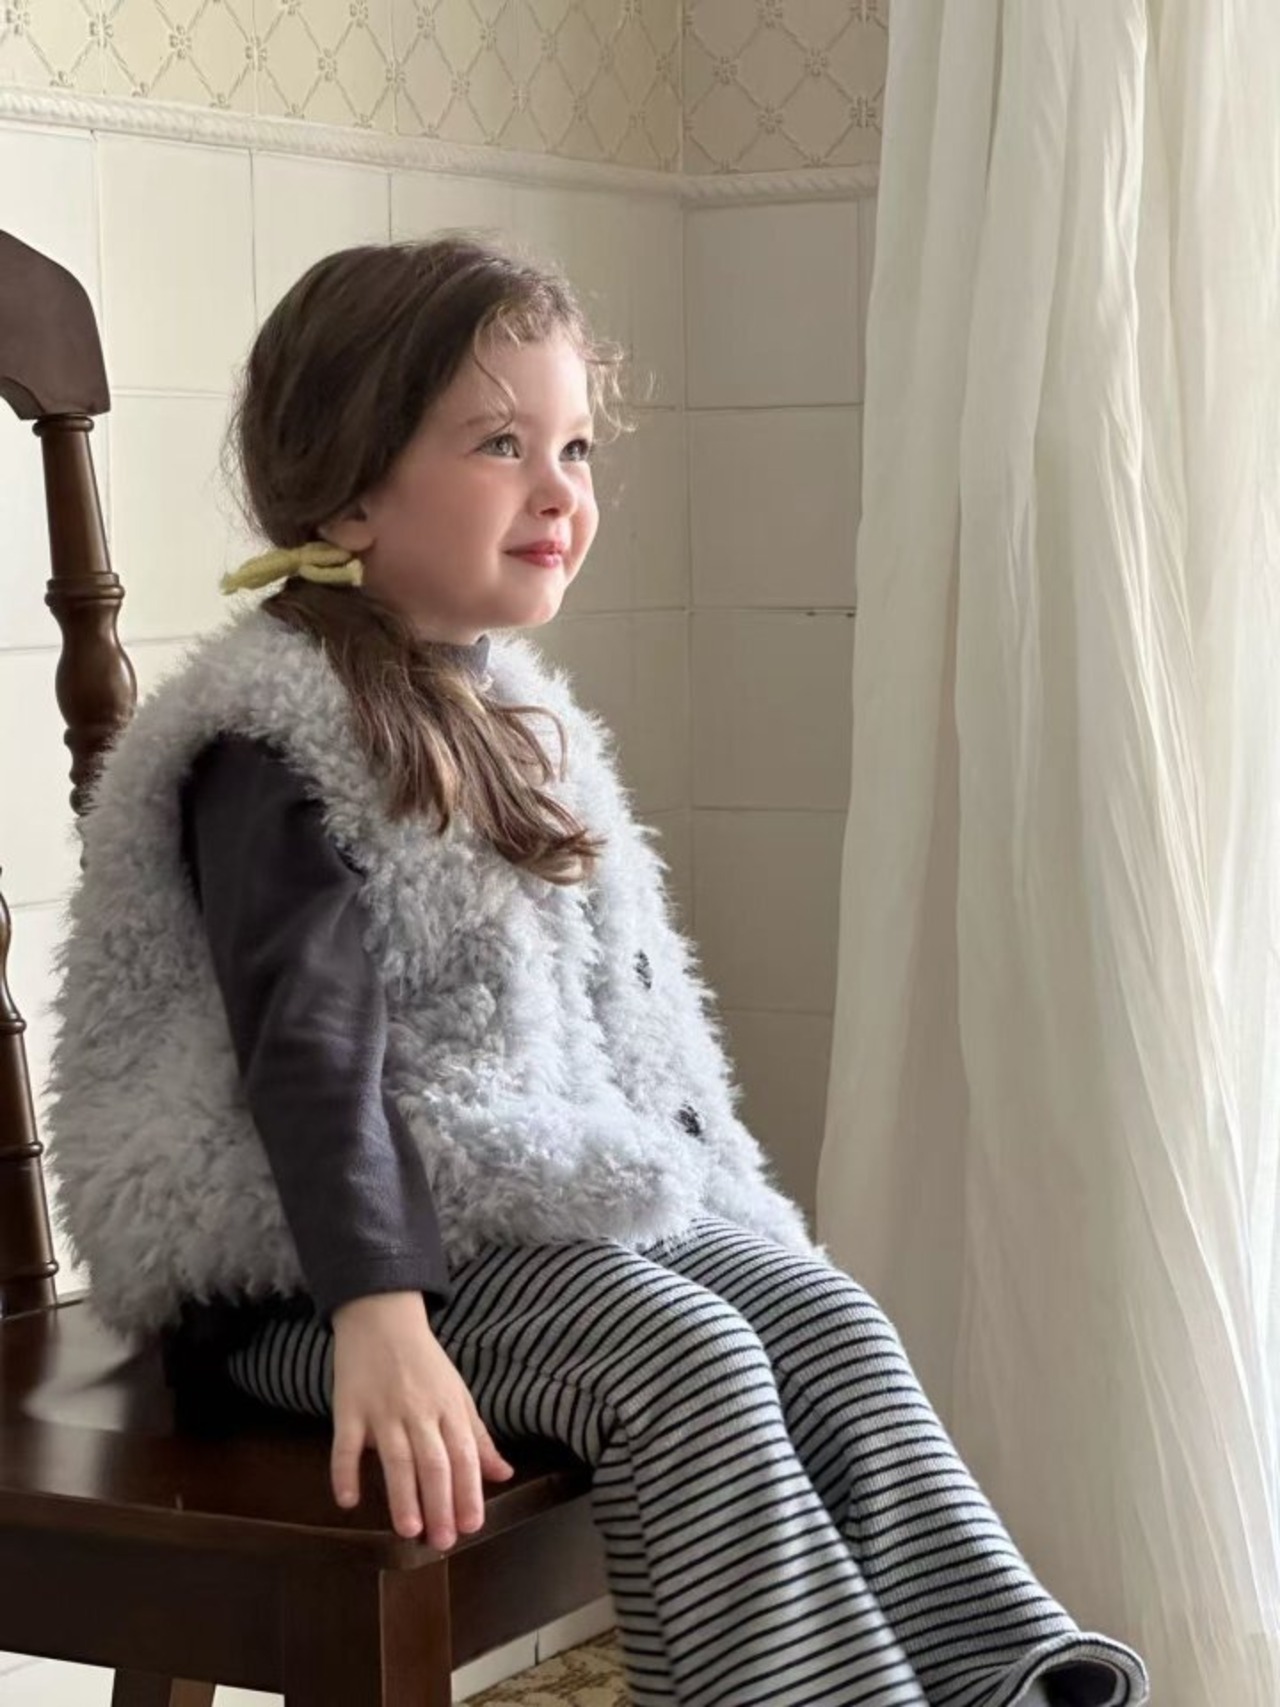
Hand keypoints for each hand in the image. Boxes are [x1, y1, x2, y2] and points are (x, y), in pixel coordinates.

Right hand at [329, 1289, 515, 1544]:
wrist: (382, 1317)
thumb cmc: (424, 1362)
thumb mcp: (457, 1393)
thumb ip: (478, 1437)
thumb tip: (503, 1475)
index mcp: (449, 1407)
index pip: (464, 1455)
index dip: (468, 1492)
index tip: (472, 1526)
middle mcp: (419, 1410)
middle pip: (433, 1462)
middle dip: (440, 1504)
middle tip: (441, 1542)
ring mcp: (382, 1410)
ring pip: (395, 1457)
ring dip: (403, 1495)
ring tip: (409, 1530)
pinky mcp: (349, 1408)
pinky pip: (346, 1444)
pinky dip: (346, 1472)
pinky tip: (348, 1500)